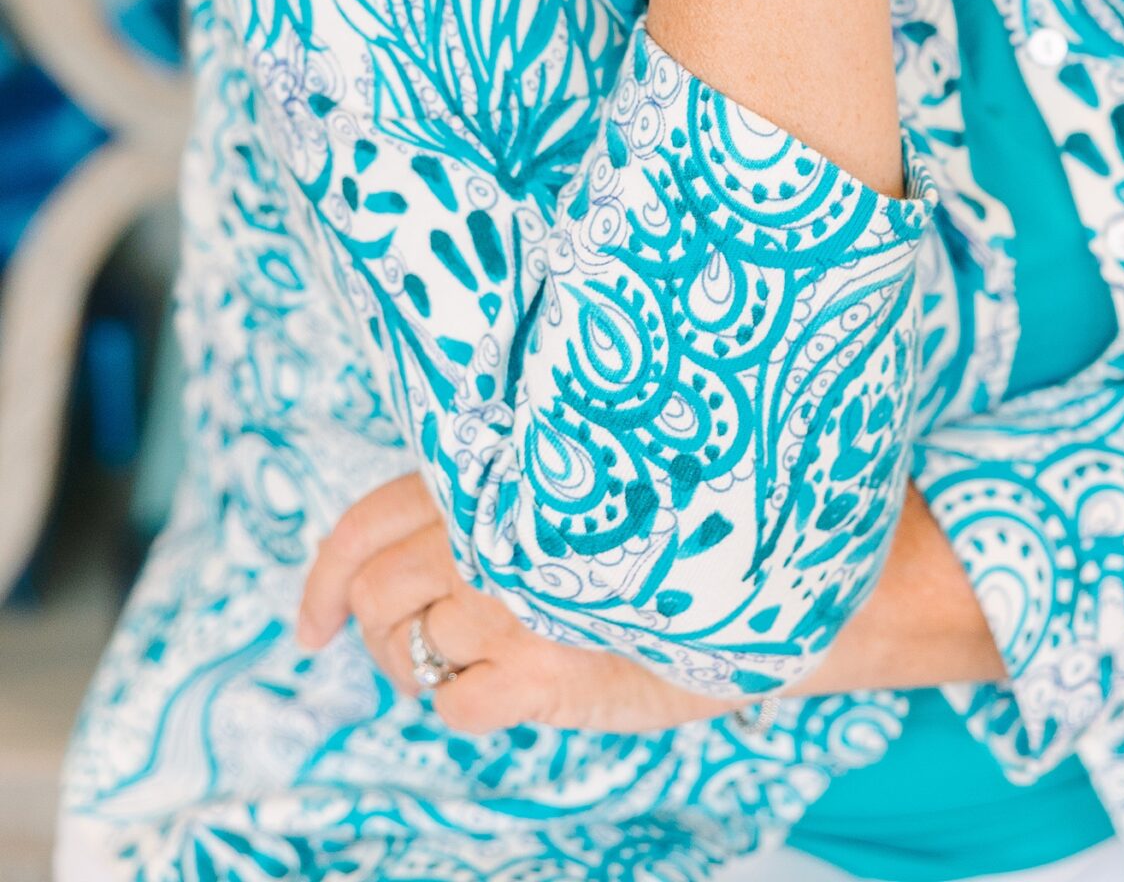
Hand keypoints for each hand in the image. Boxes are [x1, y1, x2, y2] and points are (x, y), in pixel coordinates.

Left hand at [296, 473, 719, 734]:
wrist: (752, 591)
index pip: (366, 523)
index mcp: (494, 476)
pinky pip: (453, 706)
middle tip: (426, 645)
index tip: (312, 626)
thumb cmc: (659, 537)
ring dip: (425, 670)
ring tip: (477, 661)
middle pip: (376, 594)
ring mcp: (514, 599)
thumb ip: (493, 497)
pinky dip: (470, 706)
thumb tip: (390, 560)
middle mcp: (496, 529)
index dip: (325, 580)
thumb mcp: (570, 491)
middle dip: (382, 632)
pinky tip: (518, 685)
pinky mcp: (540, 670)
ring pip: (406, 651)